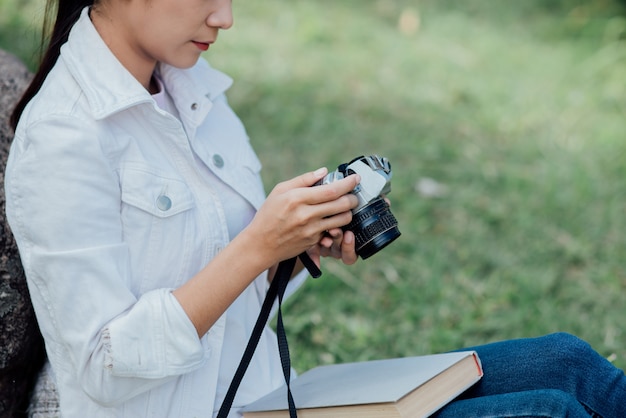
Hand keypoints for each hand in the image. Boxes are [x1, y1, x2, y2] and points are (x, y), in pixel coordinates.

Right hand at [244, 167, 359, 269]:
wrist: (260, 244)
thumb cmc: (268, 214)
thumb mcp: (280, 191)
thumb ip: (303, 180)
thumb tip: (324, 172)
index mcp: (297, 198)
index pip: (331, 190)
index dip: (348, 183)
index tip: (356, 178)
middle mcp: (306, 215)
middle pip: (342, 204)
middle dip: (353, 198)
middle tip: (353, 194)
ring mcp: (311, 230)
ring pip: (343, 219)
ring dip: (348, 212)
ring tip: (344, 207)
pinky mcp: (314, 242)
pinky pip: (333, 230)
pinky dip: (337, 224)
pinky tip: (332, 219)